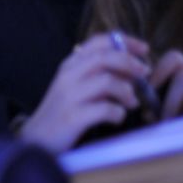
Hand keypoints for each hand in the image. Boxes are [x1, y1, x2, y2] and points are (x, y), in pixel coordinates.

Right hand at [18, 33, 151, 152]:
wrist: (37, 140)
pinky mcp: (72, 116)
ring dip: (126, 91)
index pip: (98, 42)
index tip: (144, 49)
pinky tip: (117, 117)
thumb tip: (132, 70)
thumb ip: (99, 75)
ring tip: (131, 102)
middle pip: (104, 57)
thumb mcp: (77, 87)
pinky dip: (118, 113)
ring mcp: (69, 95)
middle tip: (144, 73)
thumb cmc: (62, 113)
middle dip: (130, 63)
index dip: (125, 42)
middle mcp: (68, 75)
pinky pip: (105, 109)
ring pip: (107, 81)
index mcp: (70, 65)